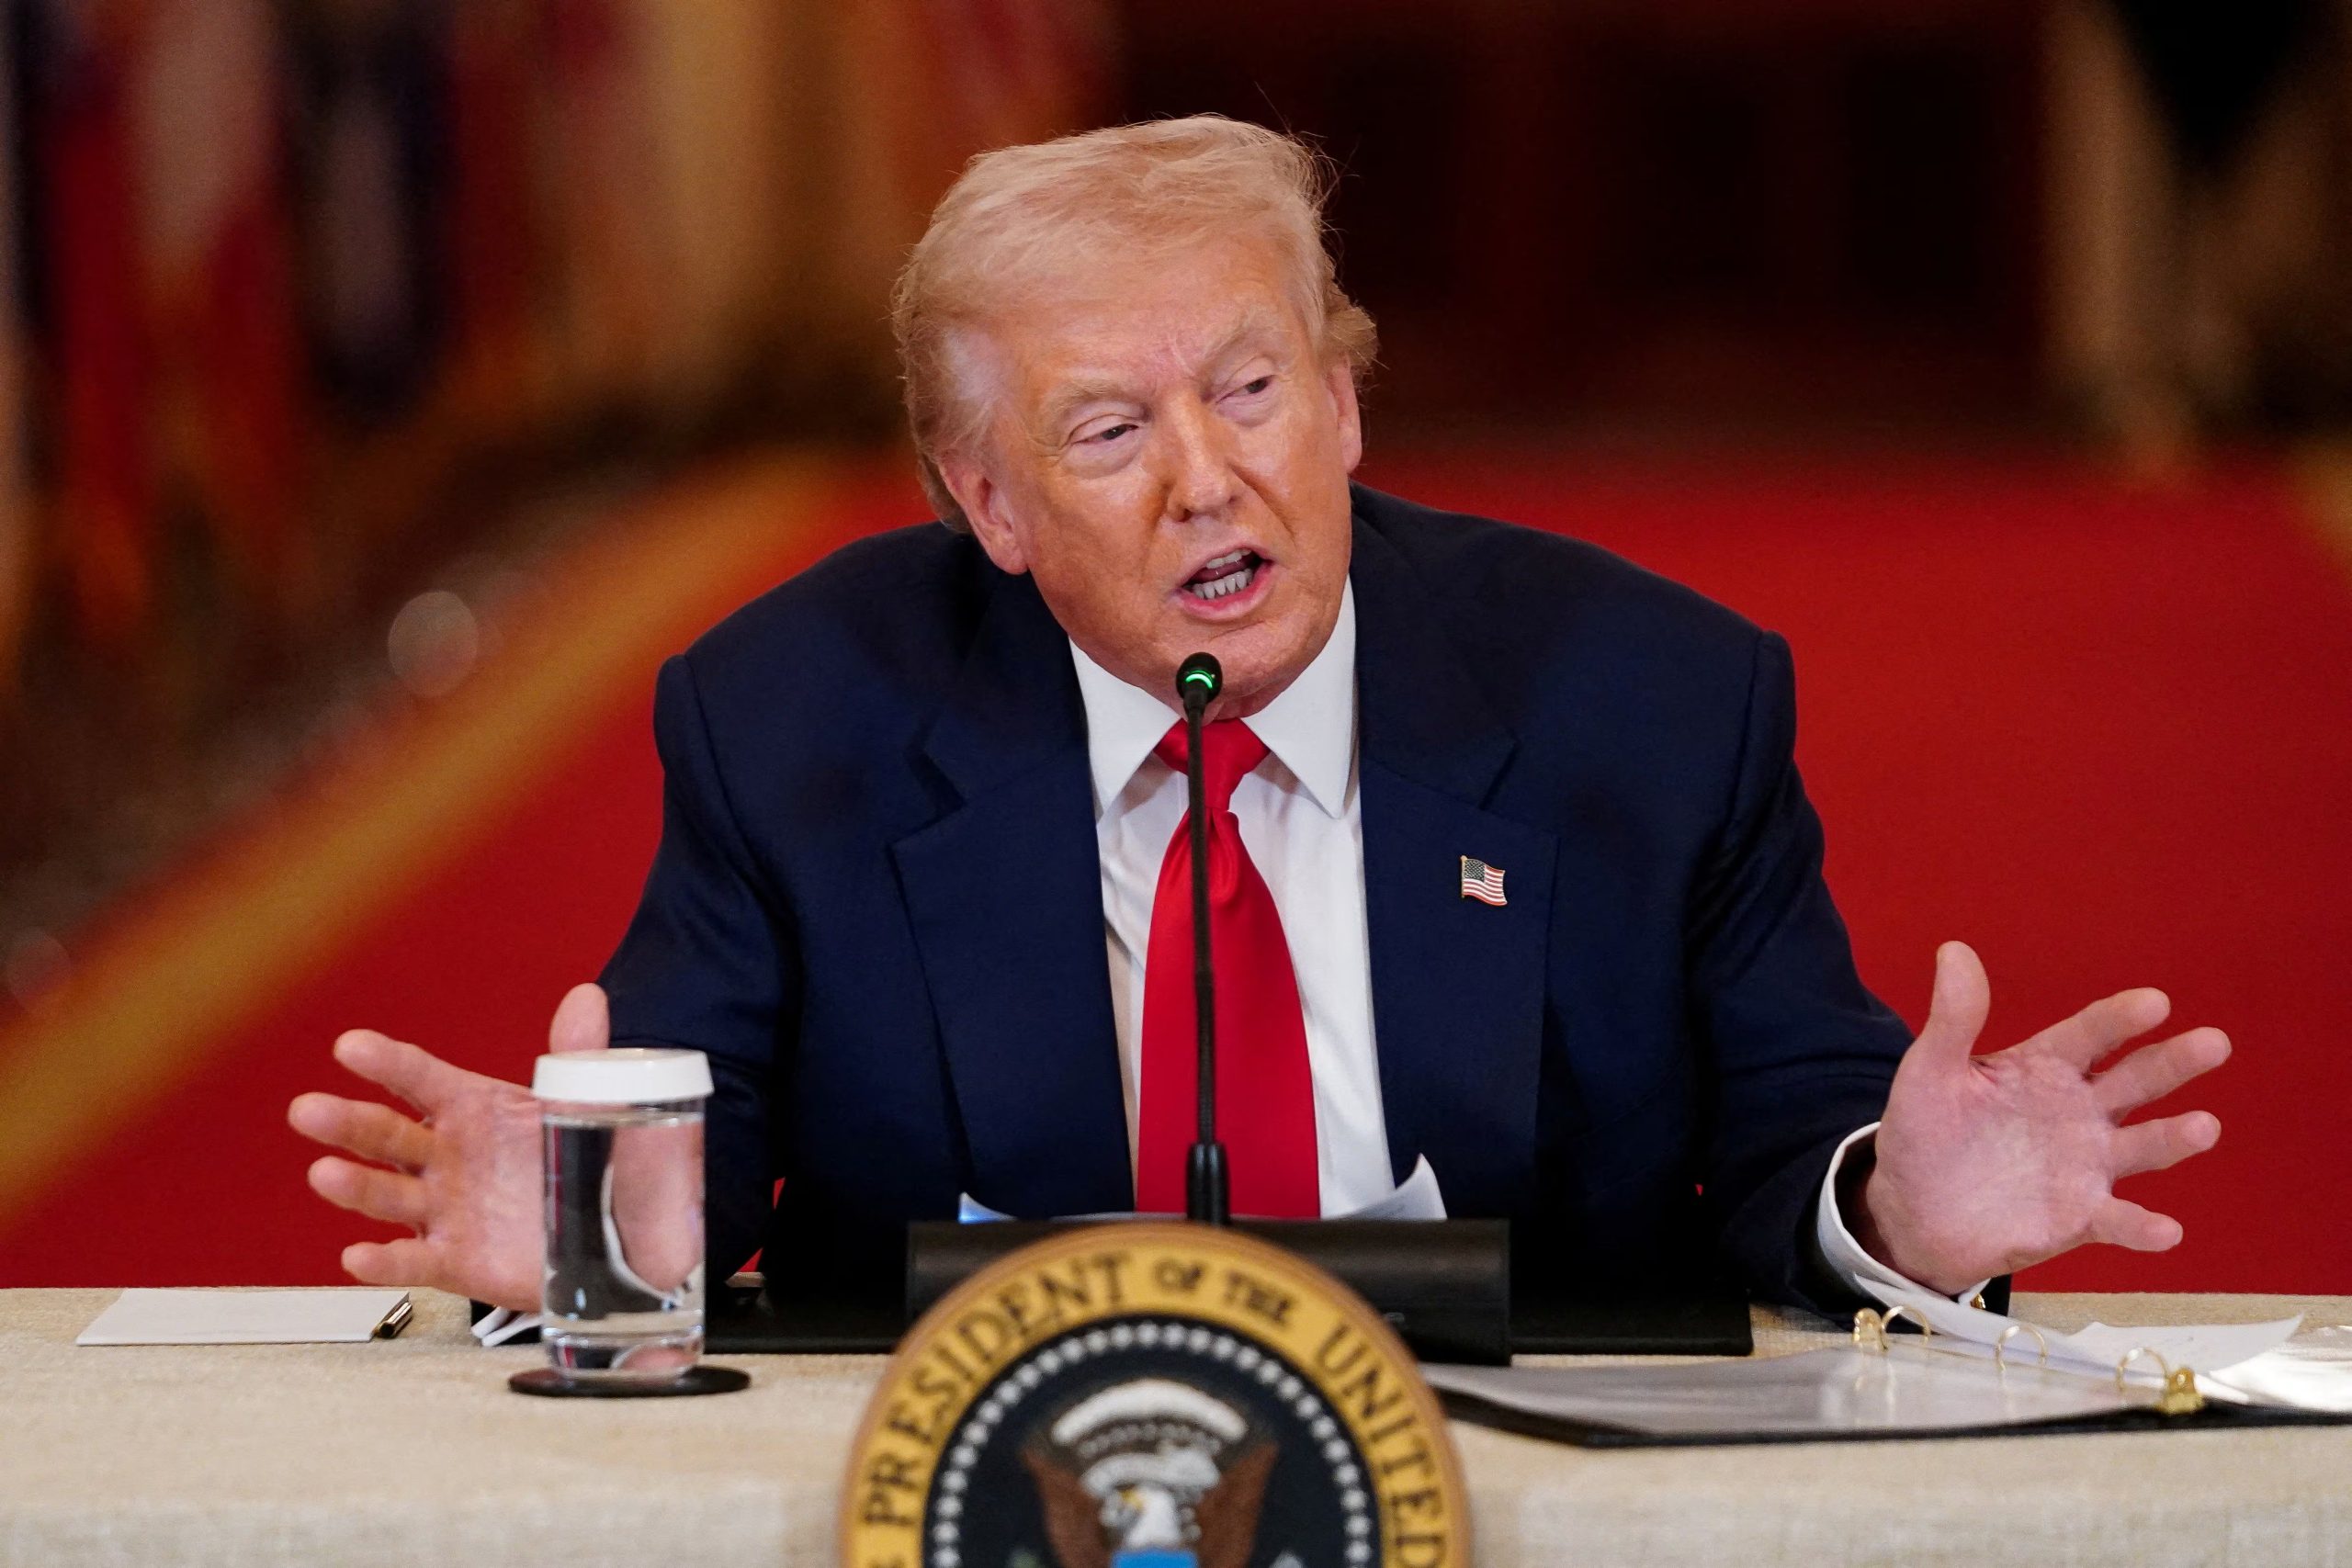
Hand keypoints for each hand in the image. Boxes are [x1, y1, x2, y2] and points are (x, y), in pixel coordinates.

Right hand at [287, 984, 608, 1311]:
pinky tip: (358, 1257)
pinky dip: (385, 1262)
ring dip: (356, 1187)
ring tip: (325, 1175)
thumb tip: (585, 997)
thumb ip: (577, 1057)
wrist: (621, 1233)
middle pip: (388, 1135)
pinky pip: (414, 1261)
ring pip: (390, 1196)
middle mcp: (448, 1157)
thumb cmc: (588, 1161)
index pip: (421, 1079)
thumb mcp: (586, 1105)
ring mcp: (447, 1209)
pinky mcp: (456, 1260)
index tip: (350, 1047)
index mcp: (473, 1109)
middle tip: (309, 1110)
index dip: (387, 1063)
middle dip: (348, 1122)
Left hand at [1853, 941, 2228, 1294]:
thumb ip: (1953, 1019)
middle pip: (2135, 1080)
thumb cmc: (1926, 1133)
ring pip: (2142, 1146)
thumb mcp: (1930, 1072)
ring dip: (2173, 1138)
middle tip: (2214, 1042)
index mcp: (2045, 1067)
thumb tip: (1954, 950)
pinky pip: (2119, 1220)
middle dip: (2174, 1062)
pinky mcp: (2081, 1217)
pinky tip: (2165, 1230)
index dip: (2120, 1019)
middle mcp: (2079, 1111)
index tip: (2154, 1002)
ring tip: (2204, 1127)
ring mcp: (2086, 1164)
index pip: (2090, 1034)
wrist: (1914, 1212)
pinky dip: (2141, 1226)